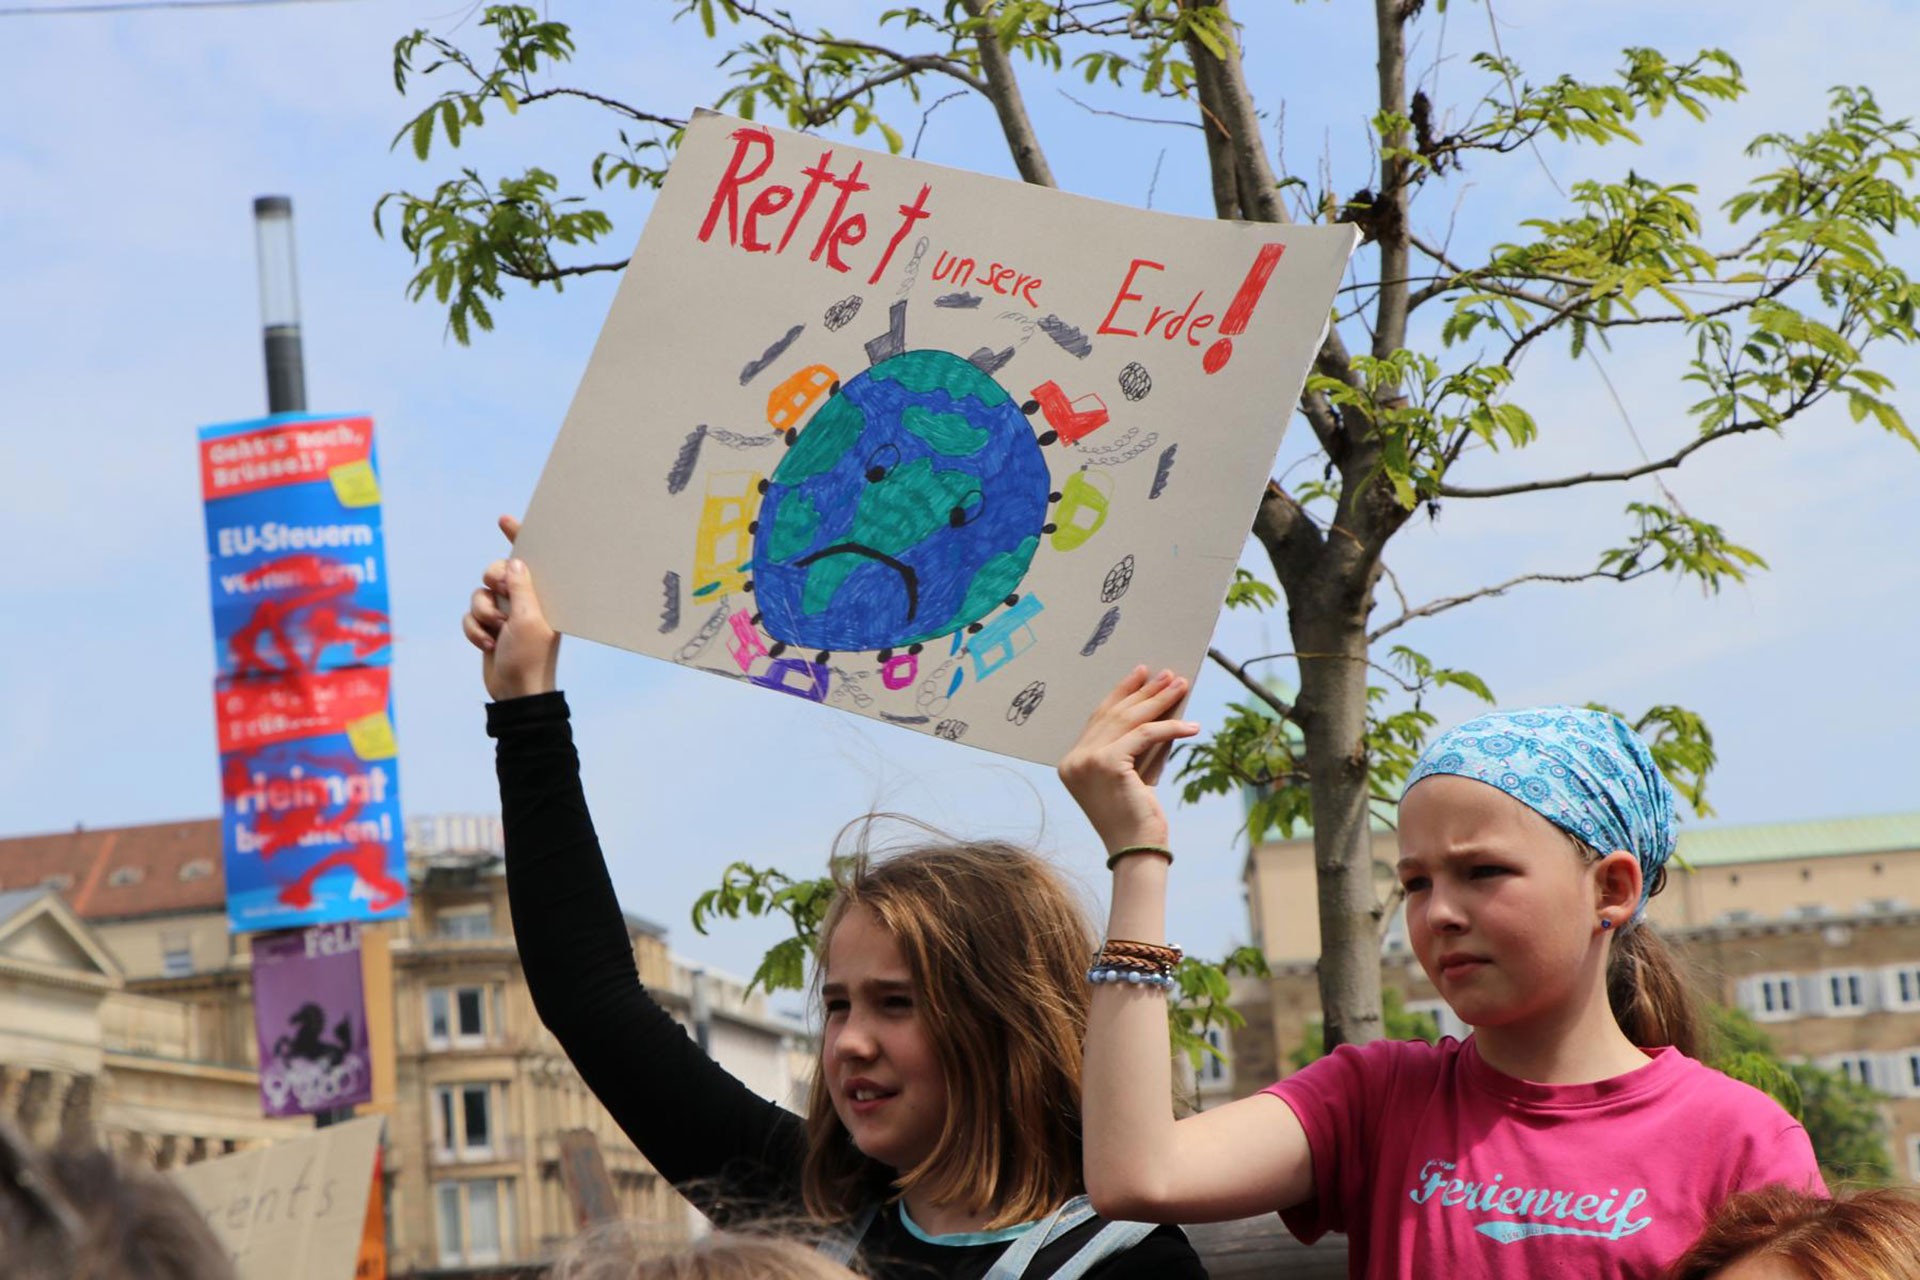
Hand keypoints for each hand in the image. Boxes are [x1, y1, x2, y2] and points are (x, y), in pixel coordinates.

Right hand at [461, 514, 560, 700]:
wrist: (516, 691)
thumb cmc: (531, 657)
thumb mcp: (528, 618)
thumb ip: (520, 587)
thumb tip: (515, 561)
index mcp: (541, 593)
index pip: (529, 558)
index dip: (517, 537)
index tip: (504, 520)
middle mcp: (524, 599)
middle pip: (496, 570)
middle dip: (492, 584)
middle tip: (501, 595)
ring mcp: (506, 613)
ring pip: (479, 593)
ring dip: (482, 614)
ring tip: (496, 632)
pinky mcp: (489, 627)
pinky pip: (469, 615)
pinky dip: (474, 630)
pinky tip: (487, 644)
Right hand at [1058, 666, 1199, 854]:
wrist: (1136, 850)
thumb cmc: (1137, 815)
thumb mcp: (1131, 773)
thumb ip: (1134, 744)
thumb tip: (1158, 704)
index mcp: (1071, 763)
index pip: (1099, 718)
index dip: (1121, 693)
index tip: (1141, 674)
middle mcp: (1073, 760)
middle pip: (1113, 715)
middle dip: (1143, 692)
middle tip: (1167, 674)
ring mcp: (1086, 761)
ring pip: (1129, 720)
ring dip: (1159, 700)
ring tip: (1180, 686)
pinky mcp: (1106, 764)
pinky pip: (1144, 735)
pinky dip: (1170, 727)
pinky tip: (1191, 726)